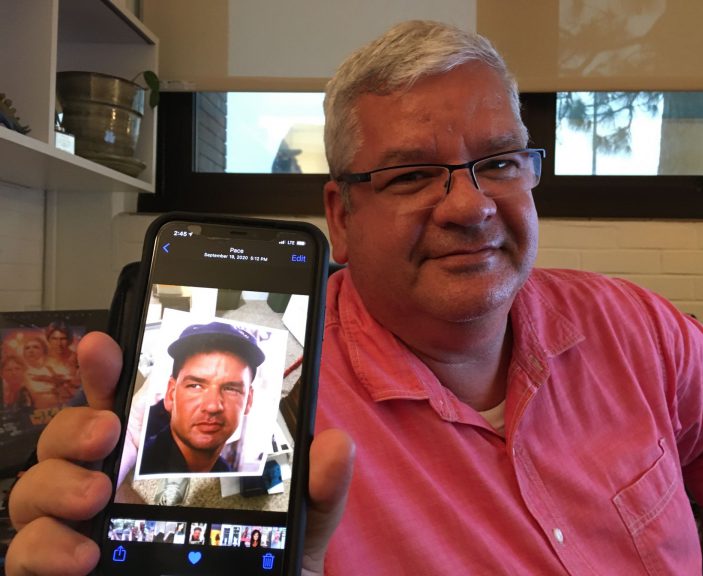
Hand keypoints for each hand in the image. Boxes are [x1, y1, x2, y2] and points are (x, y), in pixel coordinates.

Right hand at [5, 331, 354, 575]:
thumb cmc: (257, 571)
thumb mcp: (295, 528)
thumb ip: (318, 487)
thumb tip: (337, 445)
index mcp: (162, 462)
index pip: (124, 404)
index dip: (108, 370)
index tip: (107, 347)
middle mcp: (115, 490)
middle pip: (67, 438)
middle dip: (76, 424)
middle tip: (109, 432)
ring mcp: (83, 531)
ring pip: (33, 488)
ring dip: (55, 482)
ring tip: (97, 494)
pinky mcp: (63, 572)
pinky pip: (25, 552)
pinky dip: (42, 547)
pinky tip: (82, 554)